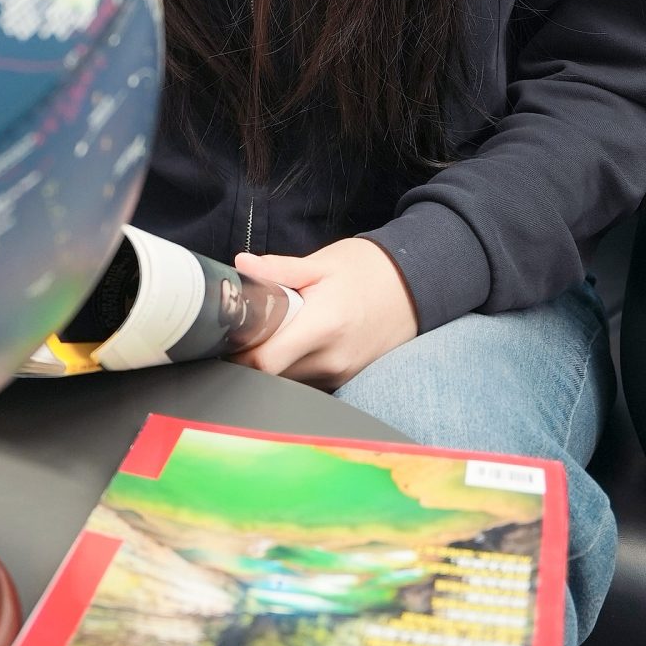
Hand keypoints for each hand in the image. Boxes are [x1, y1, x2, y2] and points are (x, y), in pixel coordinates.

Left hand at [230, 238, 420, 390]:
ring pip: (289, 382)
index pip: (264, 363)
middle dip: (253, 356)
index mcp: (322, 327)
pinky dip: (295, 368)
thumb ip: (279, 269)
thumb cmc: (369, 270)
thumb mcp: (322, 263)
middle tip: (247, 330)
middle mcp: (332, 359)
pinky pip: (308, 382)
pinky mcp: (348, 379)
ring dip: (275, 364)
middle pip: (272, 377)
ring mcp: (341, 374)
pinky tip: (296, 344)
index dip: (238, 354)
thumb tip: (241, 266)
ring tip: (276, 333)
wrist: (417, 286)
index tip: (228, 336)